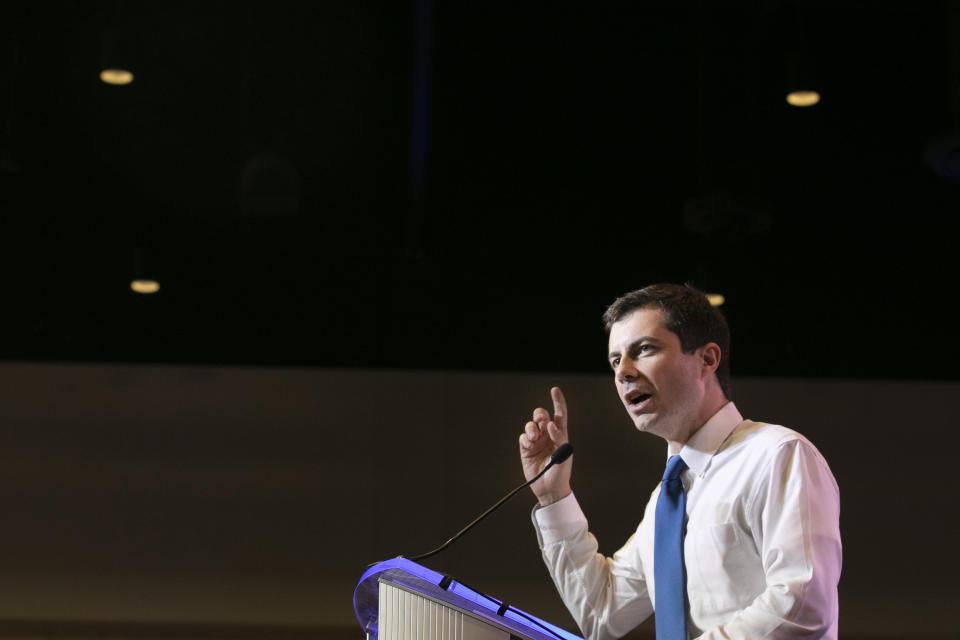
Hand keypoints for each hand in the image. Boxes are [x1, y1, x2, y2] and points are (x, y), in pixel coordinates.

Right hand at [518, 386, 571, 505]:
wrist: (549, 489)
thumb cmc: (561, 473)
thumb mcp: (564, 455)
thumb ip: (559, 439)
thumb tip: (550, 425)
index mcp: (560, 434)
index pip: (560, 414)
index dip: (558, 401)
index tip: (554, 390)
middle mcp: (548, 435)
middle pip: (542, 416)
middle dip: (539, 414)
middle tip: (540, 419)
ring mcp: (536, 441)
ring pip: (531, 425)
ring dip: (531, 428)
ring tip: (534, 439)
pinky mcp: (526, 449)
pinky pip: (523, 437)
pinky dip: (525, 438)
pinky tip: (529, 445)